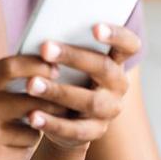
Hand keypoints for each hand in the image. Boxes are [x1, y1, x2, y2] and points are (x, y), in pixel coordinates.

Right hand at [0, 55, 64, 159]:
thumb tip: (40, 69)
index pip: (14, 66)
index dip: (39, 65)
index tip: (54, 69)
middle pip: (34, 99)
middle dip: (52, 101)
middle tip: (60, 101)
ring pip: (34, 130)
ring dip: (34, 130)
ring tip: (20, 128)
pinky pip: (24, 152)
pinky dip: (21, 150)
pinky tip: (6, 147)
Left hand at [22, 24, 140, 148]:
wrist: (67, 119)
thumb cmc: (67, 77)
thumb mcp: (70, 63)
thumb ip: (65, 47)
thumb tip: (43, 36)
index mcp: (116, 61)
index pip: (129, 45)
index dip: (116, 35)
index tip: (95, 27)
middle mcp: (118, 85)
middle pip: (103, 68)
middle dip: (73, 57)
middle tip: (45, 48)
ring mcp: (109, 110)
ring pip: (88, 100)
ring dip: (58, 91)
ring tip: (31, 84)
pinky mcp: (95, 132)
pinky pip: (75, 129)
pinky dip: (52, 123)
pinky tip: (32, 116)